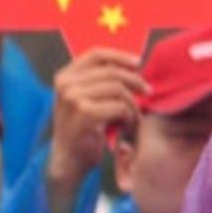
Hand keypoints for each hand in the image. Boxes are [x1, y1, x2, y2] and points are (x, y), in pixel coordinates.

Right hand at [45, 49, 146, 212]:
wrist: (68, 158)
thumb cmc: (82, 127)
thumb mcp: (84, 98)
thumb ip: (99, 80)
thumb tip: (134, 63)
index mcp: (64, 76)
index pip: (96, 54)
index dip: (120, 56)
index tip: (138, 63)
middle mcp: (66, 84)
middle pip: (113, 72)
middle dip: (135, 82)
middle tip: (147, 92)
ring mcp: (73, 98)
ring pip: (119, 90)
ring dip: (132, 105)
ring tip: (132, 117)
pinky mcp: (85, 114)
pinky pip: (120, 107)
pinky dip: (129, 118)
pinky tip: (125, 127)